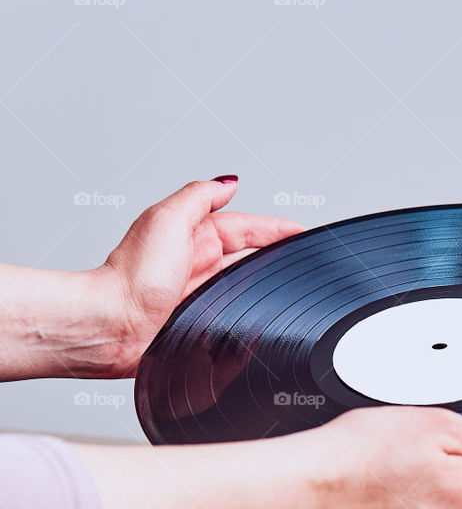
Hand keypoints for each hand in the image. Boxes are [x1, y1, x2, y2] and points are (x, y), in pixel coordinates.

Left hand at [94, 177, 303, 376]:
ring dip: (263, 289)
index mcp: (193, 236)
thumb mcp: (167, 219)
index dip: (276, 229)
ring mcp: (198, 296)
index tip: (302, 232)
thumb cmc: (131, 276)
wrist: (111, 326)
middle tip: (303, 261)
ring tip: (287, 289)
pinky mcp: (197, 326)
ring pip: (245, 289)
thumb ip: (200, 197)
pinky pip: (234, 323)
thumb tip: (229, 182)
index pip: (247, 228)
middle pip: (250, 257)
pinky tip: (261, 322)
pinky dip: (248, 323)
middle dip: (276, 257)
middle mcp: (197, 265)